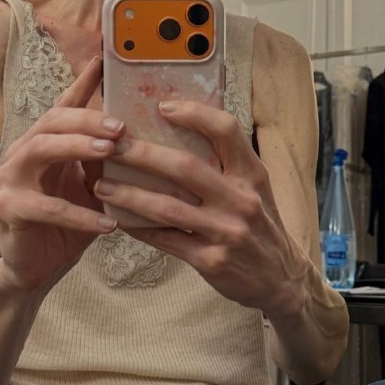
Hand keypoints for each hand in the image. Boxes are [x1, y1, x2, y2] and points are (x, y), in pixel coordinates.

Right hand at [0, 58, 123, 295]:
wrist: (36, 269)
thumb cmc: (69, 222)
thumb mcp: (93, 185)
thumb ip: (107, 159)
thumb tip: (144, 133)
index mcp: (45, 141)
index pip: (64, 104)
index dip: (84, 82)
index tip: (104, 59)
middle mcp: (23, 151)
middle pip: (53, 121)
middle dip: (88, 119)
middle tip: (121, 125)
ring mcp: (10, 178)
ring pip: (41, 149)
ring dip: (78, 148)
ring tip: (111, 151)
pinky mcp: (9, 209)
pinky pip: (46, 207)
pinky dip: (79, 214)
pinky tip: (109, 223)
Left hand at [93, 101, 308, 311]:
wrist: (282, 278)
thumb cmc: (260, 221)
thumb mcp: (254, 185)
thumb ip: (226, 160)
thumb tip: (178, 126)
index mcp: (251, 172)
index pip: (226, 130)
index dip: (194, 114)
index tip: (162, 106)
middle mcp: (241, 198)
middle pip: (185, 167)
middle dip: (143, 154)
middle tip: (112, 146)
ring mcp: (227, 231)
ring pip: (168, 207)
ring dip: (130, 195)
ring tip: (102, 186)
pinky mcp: (212, 261)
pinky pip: (167, 240)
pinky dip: (140, 228)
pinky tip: (119, 219)